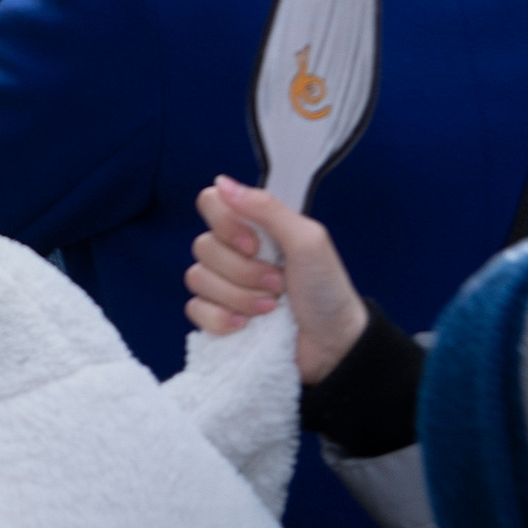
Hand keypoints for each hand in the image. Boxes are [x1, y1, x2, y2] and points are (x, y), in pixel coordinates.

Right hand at [185, 177, 371, 384]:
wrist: (333, 344)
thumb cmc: (327, 290)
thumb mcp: (307, 240)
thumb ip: (267, 208)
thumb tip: (222, 183)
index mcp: (253, 227)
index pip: (211, 203)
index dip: (225, 223)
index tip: (255, 244)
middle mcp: (233, 252)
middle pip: (203, 246)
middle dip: (243, 270)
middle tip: (278, 283)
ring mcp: (222, 286)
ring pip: (197, 279)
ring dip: (239, 297)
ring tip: (270, 307)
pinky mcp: (217, 317)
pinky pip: (195, 310)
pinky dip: (221, 319)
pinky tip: (246, 326)